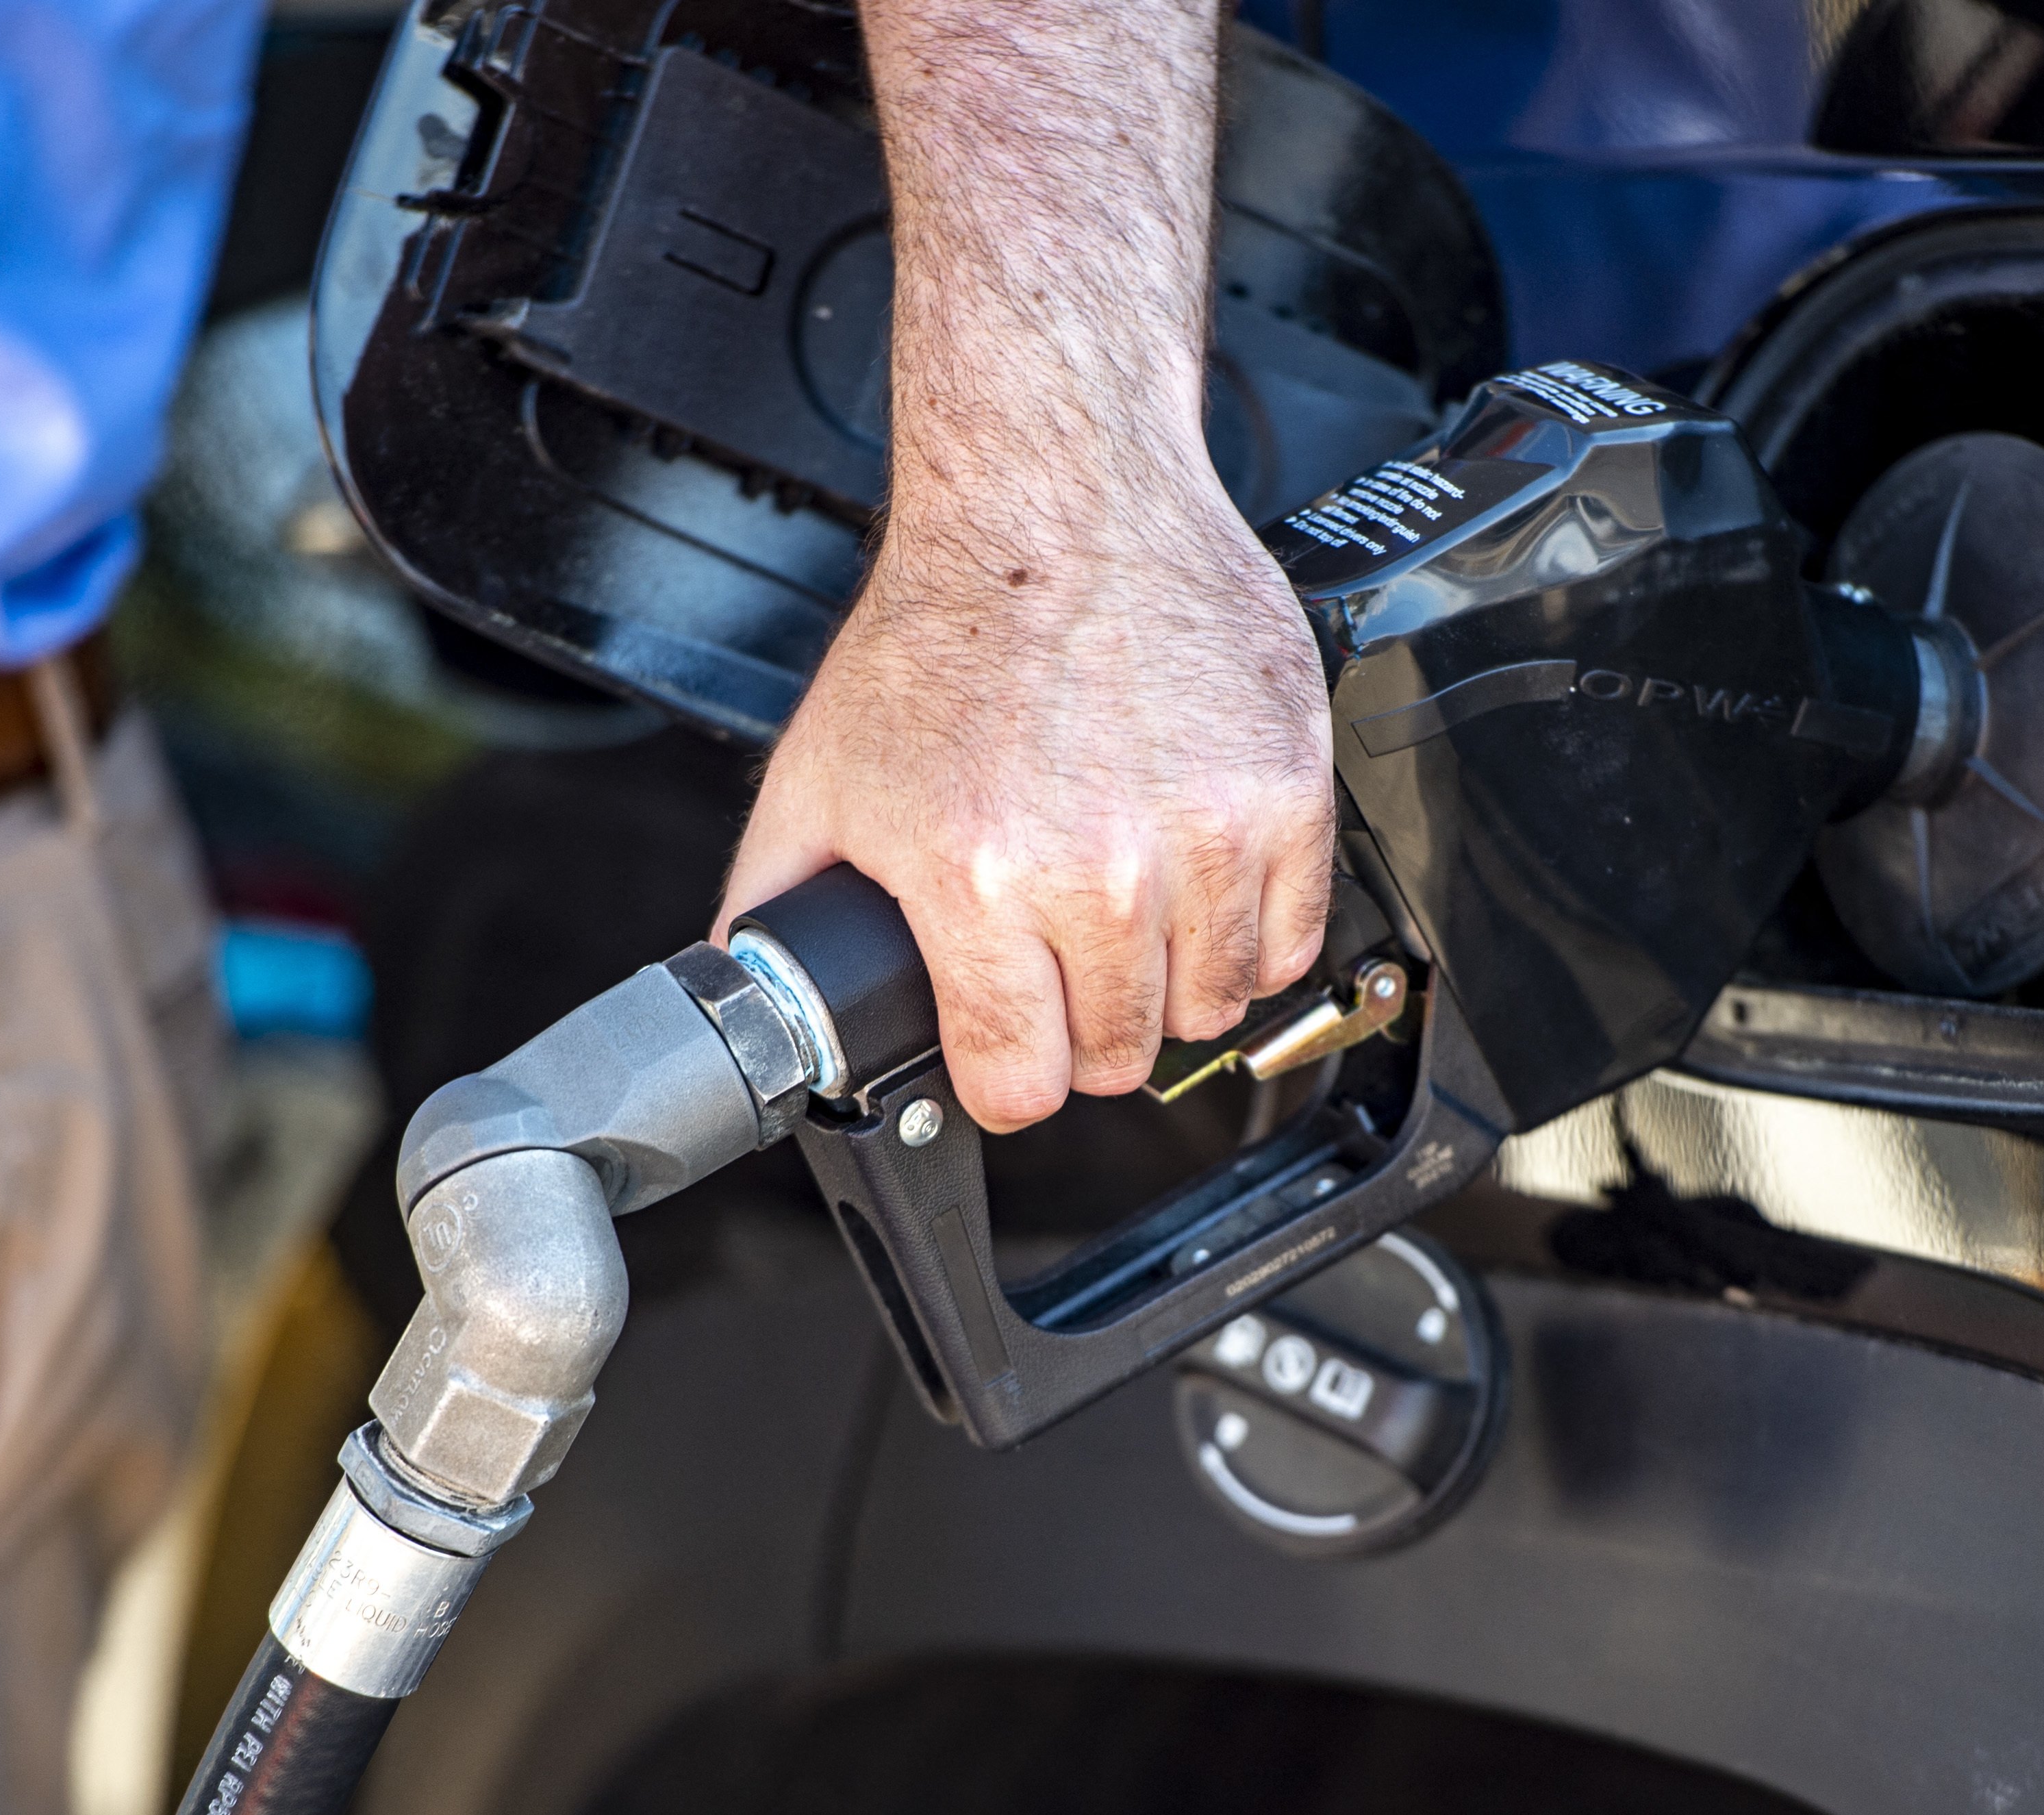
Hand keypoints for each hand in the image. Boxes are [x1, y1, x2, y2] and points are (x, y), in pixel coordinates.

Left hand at [715, 473, 1331, 1134]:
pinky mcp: (1285, 792)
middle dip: (1080, 1031)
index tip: (1006, 1054)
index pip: (1020, 1082)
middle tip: (1061, 969)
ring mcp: (1206, 832)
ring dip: (1168, 986)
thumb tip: (752, 993)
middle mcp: (1101, 867)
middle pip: (1116, 1057)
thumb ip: (776, 904)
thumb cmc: (947, 629)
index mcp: (980, 875)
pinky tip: (1196, 887)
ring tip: (1128, 920)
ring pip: (1210, 1008)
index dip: (1004, 1078)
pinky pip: (1292, 939)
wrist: (1056, 502)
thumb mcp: (820, 777)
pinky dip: (1247, 933)